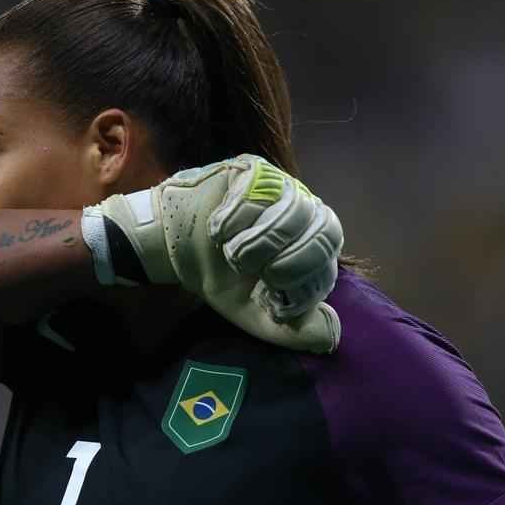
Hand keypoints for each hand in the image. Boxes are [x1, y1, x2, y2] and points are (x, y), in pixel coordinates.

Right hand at [82, 155, 343, 353]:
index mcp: (311, 246)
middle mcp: (306, 212)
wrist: (173, 246)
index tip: (269, 297)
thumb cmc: (219, 276)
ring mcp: (282, 185)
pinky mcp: (254, 169)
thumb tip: (331, 336)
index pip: (330, 262)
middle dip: (286, 262)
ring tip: (231, 252)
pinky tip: (218, 230)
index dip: (301, 285)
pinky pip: (259, 192)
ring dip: (258, 242)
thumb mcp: (253, 312)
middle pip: (326, 231)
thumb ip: (291, 330)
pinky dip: (236, 219)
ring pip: (294, 210)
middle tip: (252, 272)